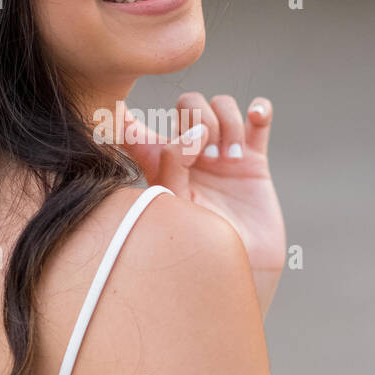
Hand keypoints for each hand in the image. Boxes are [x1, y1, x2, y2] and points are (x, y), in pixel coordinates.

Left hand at [119, 93, 285, 316]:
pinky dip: (258, 109)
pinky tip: (255, 118)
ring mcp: (224, 154)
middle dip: (199, 116)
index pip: (139, 133)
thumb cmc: (198, 248)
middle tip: (208, 150)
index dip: (126, 117)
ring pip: (222, 105)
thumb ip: (172, 164)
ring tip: (231, 156)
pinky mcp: (253, 159)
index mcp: (163, 165)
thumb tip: (194, 133)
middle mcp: (192, 155)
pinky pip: (258, 119)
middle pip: (189, 105)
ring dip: (228, 121)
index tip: (116, 111)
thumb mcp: (174, 206)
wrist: (242, 270)